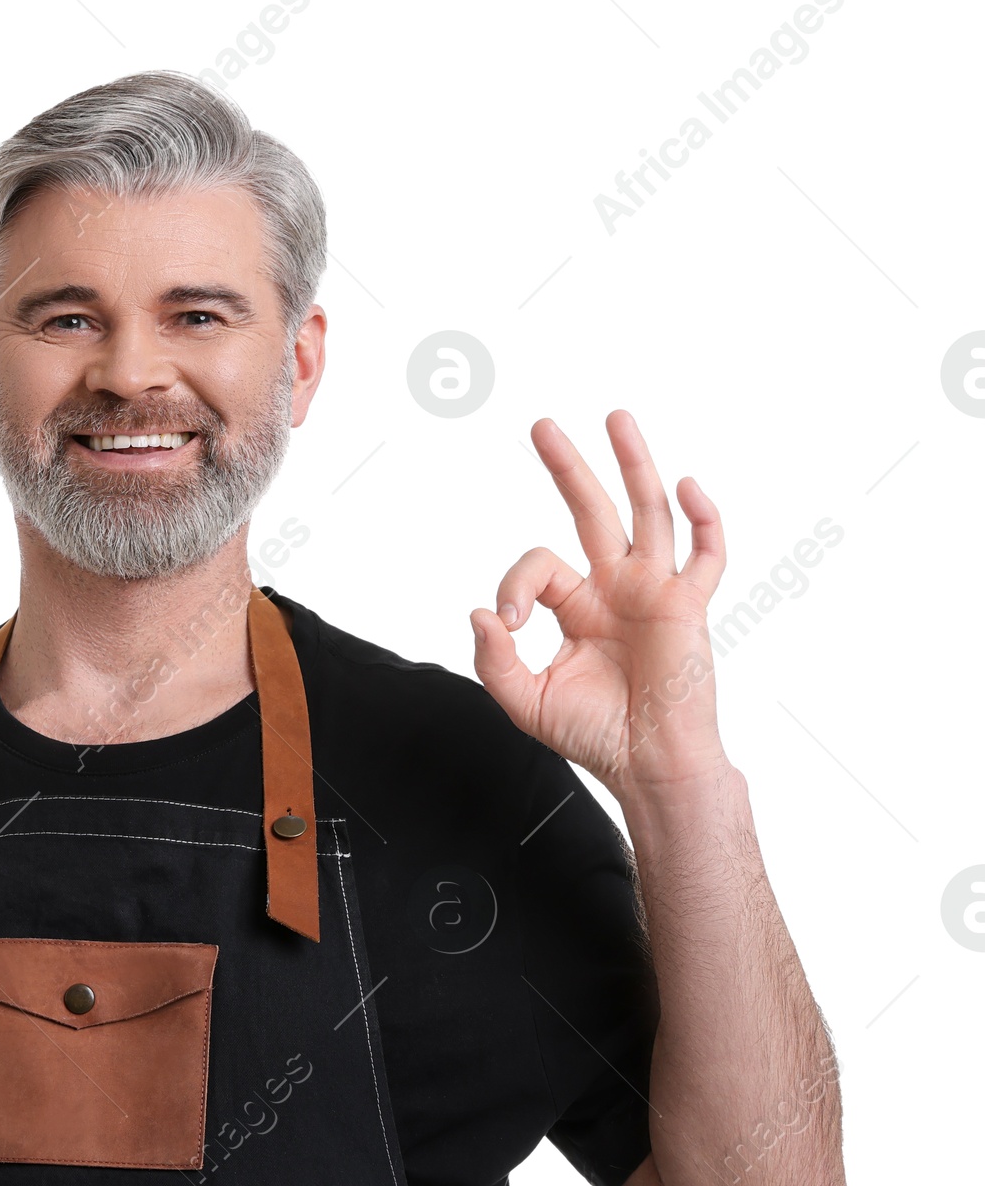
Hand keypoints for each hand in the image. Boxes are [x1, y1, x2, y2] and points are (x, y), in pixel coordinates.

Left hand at [469, 410, 729, 797]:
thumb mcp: (524, 699)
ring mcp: (654, 591)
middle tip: (541, 426)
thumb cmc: (593, 735)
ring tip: (616, 418)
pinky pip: (705, 556)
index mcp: (577, 605)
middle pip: (592, 511)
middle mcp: (615, 588)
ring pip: (647, 513)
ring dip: (633, 464)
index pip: (539, 564)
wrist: (647, 767)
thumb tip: (480, 611)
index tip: (507, 622)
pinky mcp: (688, 606)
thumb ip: (494, 657)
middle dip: (568, 468)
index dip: (514, 582)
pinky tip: (688, 486)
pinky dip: (704, 520)